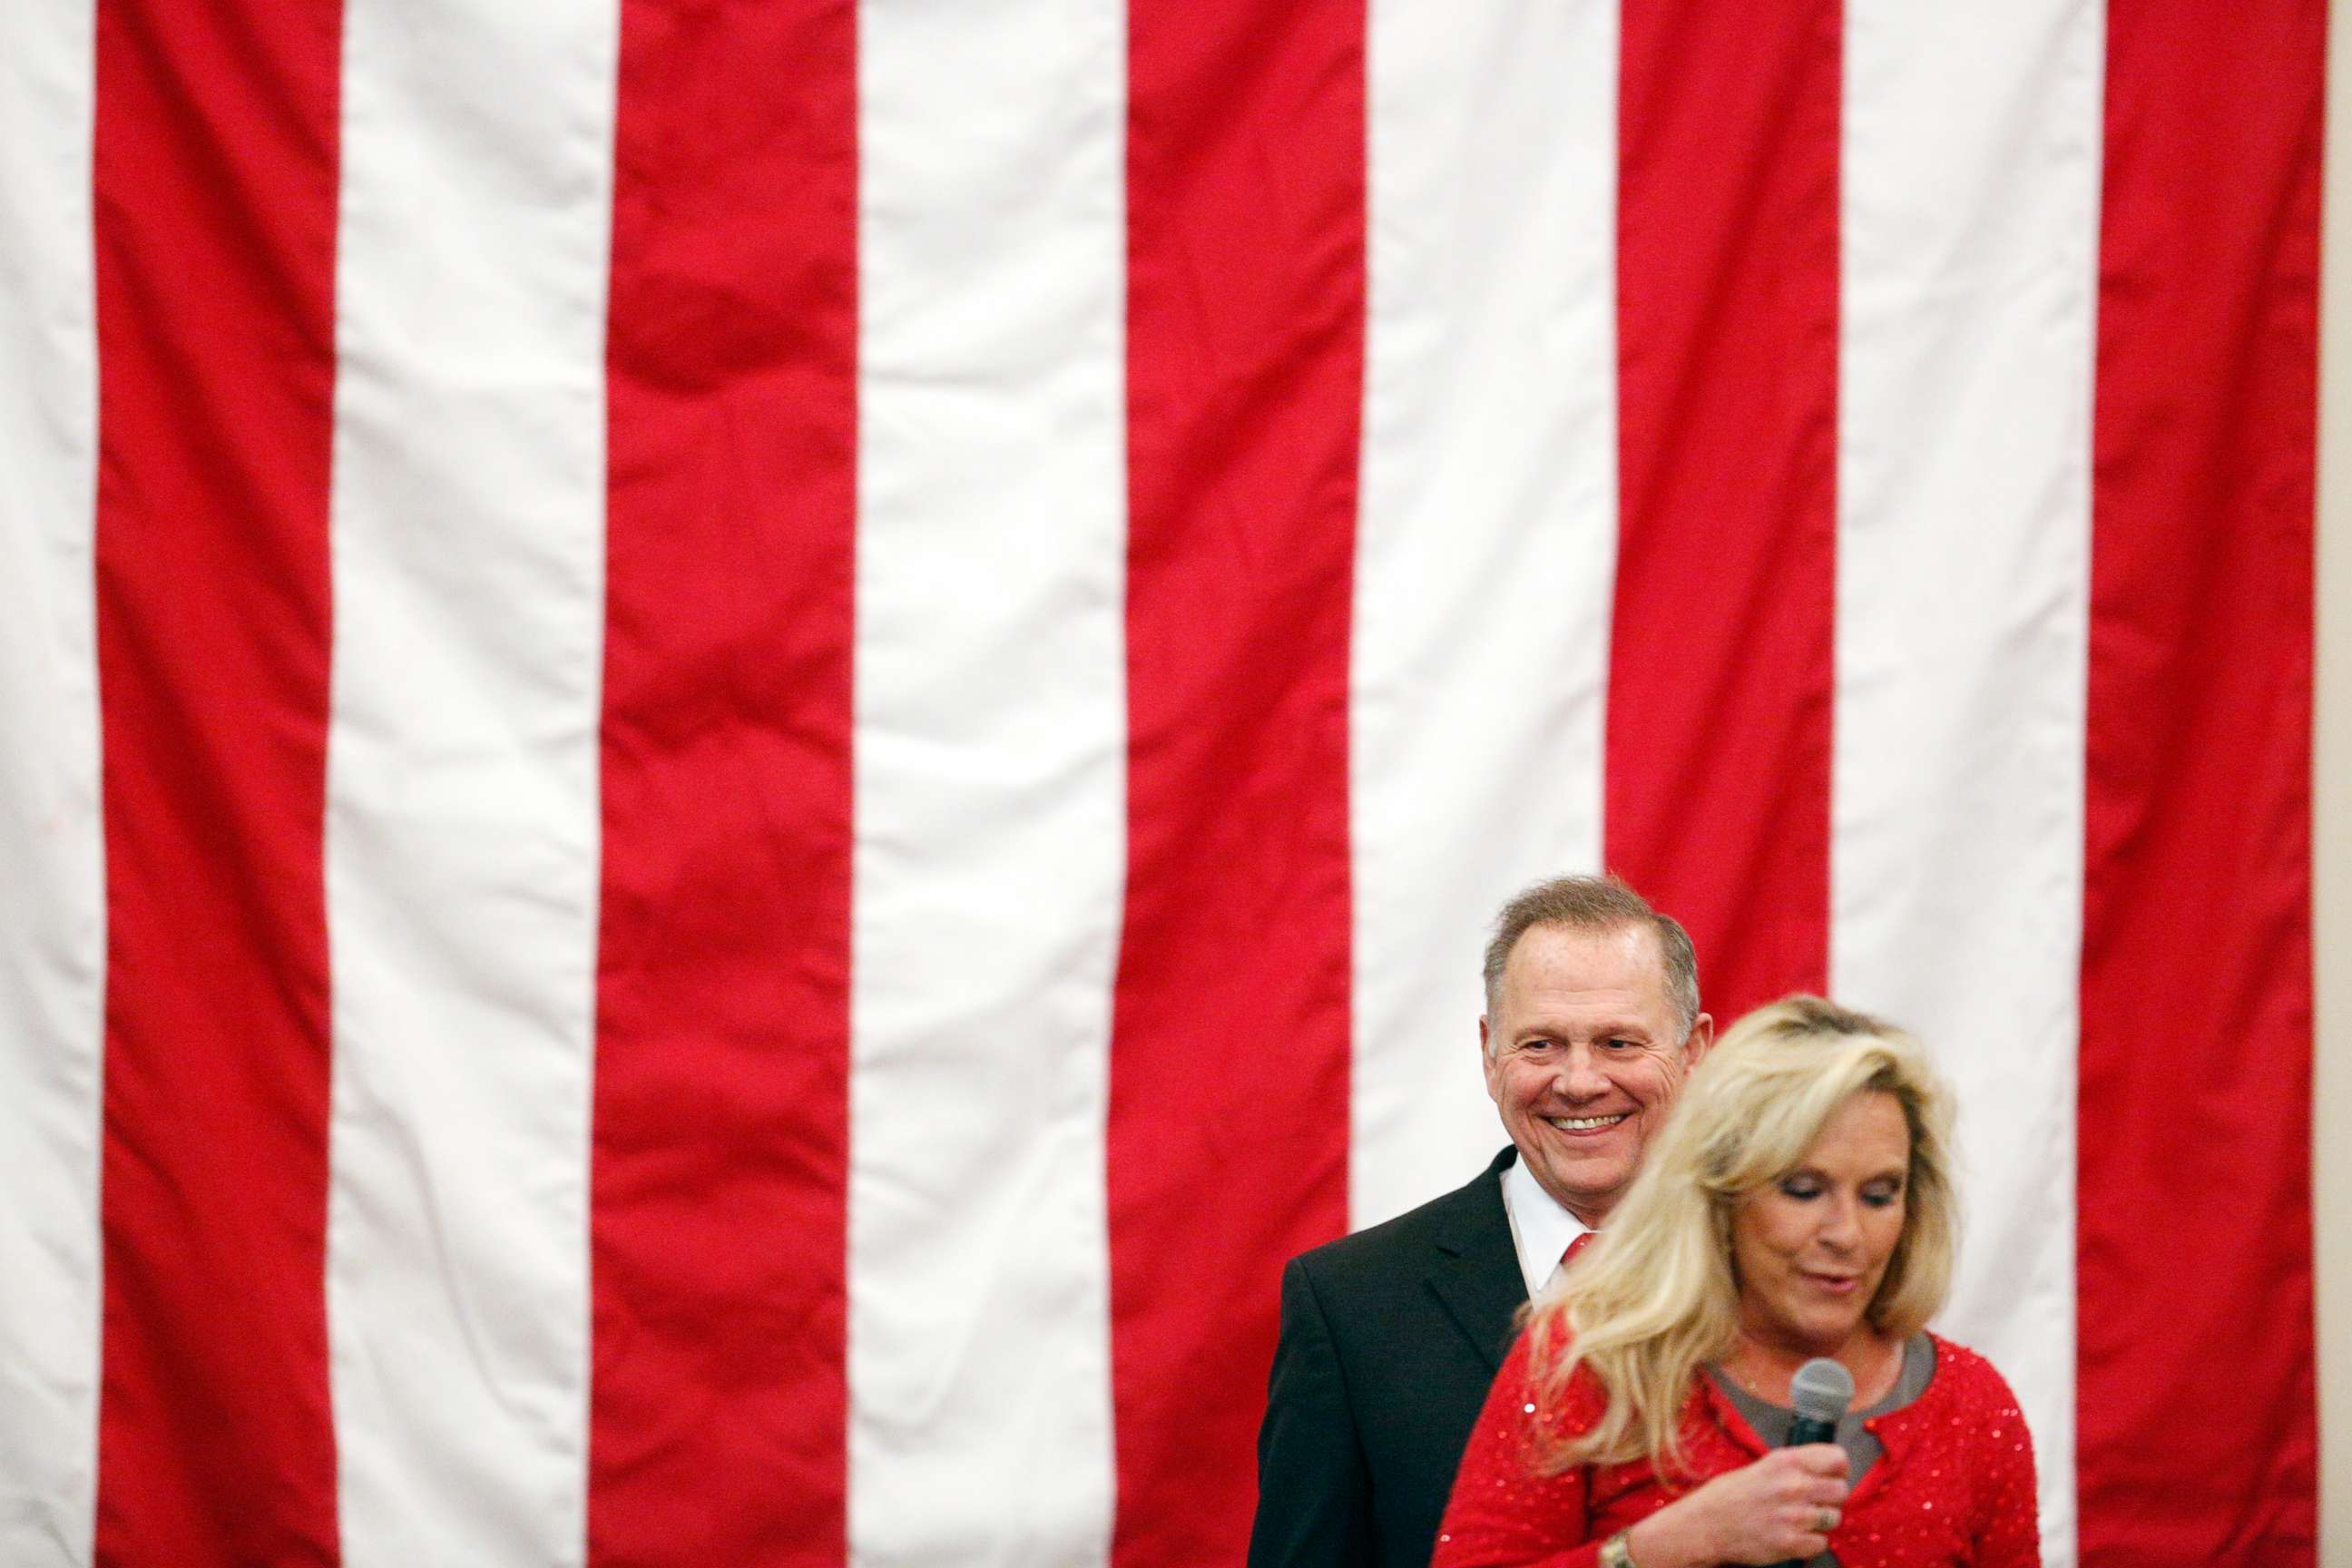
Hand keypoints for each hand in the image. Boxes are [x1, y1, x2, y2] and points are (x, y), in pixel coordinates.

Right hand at [1624, 1445, 1848, 1567]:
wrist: (1704, 1526)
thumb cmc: (1727, 1495)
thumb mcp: (1760, 1468)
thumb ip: (1792, 1468)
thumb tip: (1822, 1471)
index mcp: (1785, 1462)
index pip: (1837, 1458)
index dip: (1837, 1468)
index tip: (1832, 1474)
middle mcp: (1794, 1486)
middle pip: (1841, 1490)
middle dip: (1831, 1497)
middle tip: (1814, 1501)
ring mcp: (1795, 1517)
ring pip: (1834, 1517)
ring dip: (1821, 1520)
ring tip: (1799, 1519)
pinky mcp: (1792, 1543)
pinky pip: (1821, 1542)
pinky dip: (1810, 1542)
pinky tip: (1793, 1535)